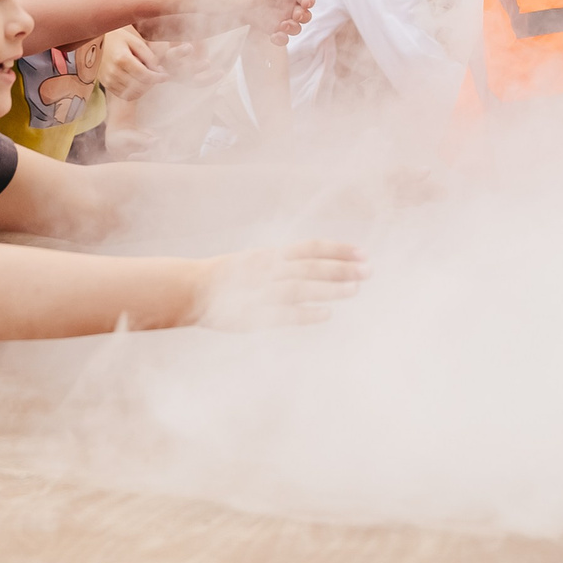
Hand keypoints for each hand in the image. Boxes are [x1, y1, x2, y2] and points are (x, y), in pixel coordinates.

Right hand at [92, 25, 167, 101]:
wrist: (95, 40)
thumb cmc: (118, 38)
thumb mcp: (135, 41)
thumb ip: (148, 55)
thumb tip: (158, 70)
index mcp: (122, 59)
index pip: (145, 75)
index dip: (158, 77)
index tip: (165, 75)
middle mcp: (113, 71)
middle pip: (140, 86)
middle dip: (152, 82)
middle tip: (157, 74)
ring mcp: (108, 80)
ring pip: (133, 93)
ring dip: (144, 88)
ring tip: (147, 77)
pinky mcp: (106, 84)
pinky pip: (124, 95)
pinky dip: (134, 92)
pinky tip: (137, 82)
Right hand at [198, 241, 366, 328]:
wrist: (192, 289)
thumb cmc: (231, 276)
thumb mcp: (259, 260)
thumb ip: (286, 262)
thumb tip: (321, 261)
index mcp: (271, 255)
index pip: (311, 247)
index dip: (338, 249)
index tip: (363, 252)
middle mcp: (269, 269)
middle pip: (311, 266)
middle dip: (341, 268)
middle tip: (370, 271)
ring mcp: (261, 291)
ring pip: (300, 288)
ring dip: (329, 288)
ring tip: (355, 290)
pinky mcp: (253, 314)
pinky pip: (283, 314)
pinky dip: (305, 314)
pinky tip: (327, 315)